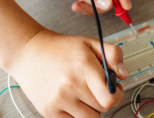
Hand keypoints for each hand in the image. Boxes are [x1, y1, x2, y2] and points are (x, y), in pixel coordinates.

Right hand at [9, 29, 128, 116]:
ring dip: (92, 109)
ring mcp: (59, 100)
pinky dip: (77, 115)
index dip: (117, 94)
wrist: (28, 52)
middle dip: (105, 99)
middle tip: (98, 89)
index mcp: (84, 67)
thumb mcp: (89, 42)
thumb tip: (124, 74)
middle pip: (102, 108)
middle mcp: (71, 85)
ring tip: (85, 95)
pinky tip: (74, 101)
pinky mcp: (48, 111)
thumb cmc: (60, 48)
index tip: (115, 88)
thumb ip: (113, 54)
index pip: (110, 97)